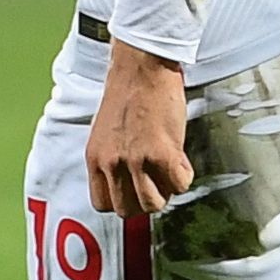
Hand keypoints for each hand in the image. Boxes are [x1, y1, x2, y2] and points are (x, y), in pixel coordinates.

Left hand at [85, 41, 193, 216]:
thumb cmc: (128, 94)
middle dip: (147, 199)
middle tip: (157, 179)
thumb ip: (113, 159)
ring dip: (167, 190)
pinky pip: (179, 184)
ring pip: (154, 204)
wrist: (142, 68)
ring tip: (169, 167)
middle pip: (128, 210)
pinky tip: (181, 156)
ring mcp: (135, 160)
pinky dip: (185, 174)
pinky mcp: (161, 153)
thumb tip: (129, 183)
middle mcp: (111, 163)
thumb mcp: (107, 133)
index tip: (135, 190)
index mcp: (95, 158)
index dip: (124, 200)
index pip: (103, 204)